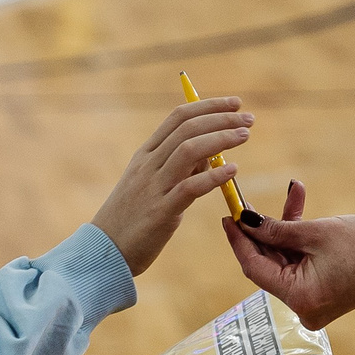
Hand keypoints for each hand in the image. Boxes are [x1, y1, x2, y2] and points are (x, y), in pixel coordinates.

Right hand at [93, 96, 252, 273]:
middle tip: (249, 118)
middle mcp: (148, 165)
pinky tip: (233, 170)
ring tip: (244, 135)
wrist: (105, 250)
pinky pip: (189, 188)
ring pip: (189, 150)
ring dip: (221, 139)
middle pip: (187, 129)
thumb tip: (213, 152)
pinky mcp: (161, 211)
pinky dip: (213, 177)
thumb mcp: (153, 184)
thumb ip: (181, 167)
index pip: (178, 117)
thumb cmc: (133, 217)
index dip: (209, 106)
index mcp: (146, 155)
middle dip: (221, 118)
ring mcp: (153, 186)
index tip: (234, 103)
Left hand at [224, 180, 354, 330]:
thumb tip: (245, 222)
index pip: (255, 268)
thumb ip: (276, 230)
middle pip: (269, 265)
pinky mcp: (323, 292)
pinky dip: (299, 240)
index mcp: (300, 299)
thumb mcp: (316, 232)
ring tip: (294, 194)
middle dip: (262, 231)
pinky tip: (300, 208)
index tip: (227, 216)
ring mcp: (314, 302)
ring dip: (285, 229)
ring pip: (285, 261)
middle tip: (248, 202)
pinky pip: (301, 264)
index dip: (239, 241)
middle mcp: (303, 307)